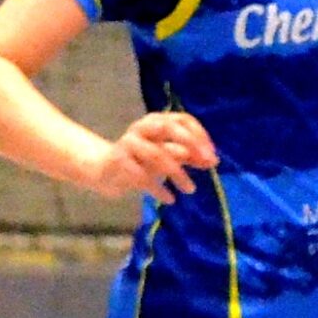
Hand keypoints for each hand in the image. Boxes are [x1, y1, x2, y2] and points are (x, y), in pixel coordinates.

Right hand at [74, 112, 217, 203]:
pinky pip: (142, 175)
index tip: (212, 156)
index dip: (200, 135)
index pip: (182, 119)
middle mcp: (142, 127)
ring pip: (157, 154)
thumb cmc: (141, 162)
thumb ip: (189, 156)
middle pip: (168, 126)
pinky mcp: (118, 160)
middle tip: (208, 163)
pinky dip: (159, 189)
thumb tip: (213, 160)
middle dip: (190, 143)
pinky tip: (170, 199)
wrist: (104, 171)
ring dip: (178, 173)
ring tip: (191, 190)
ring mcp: (128, 143)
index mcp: (156, 121)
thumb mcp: (168, 157)